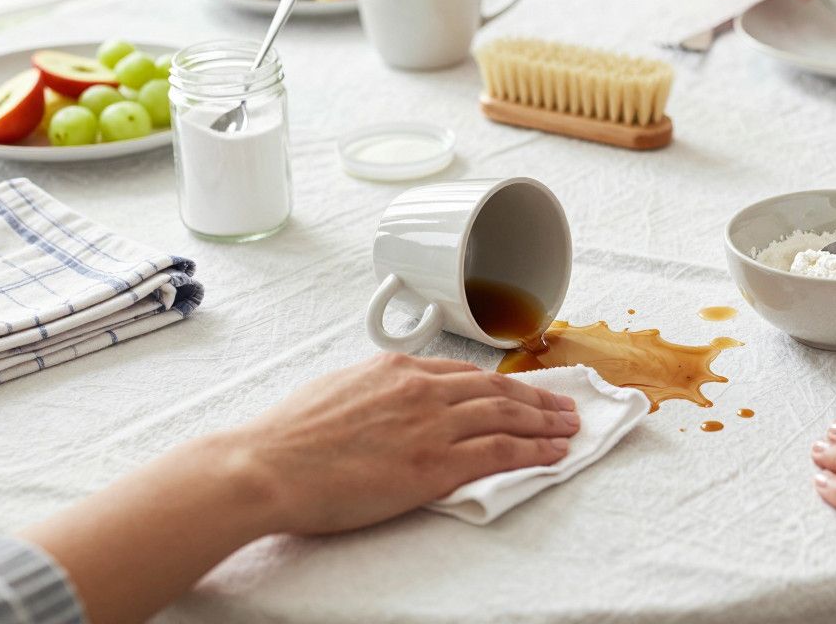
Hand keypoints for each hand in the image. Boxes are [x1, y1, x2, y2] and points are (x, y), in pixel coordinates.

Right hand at [228, 353, 579, 534]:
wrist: (266, 466)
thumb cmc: (287, 438)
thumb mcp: (336, 391)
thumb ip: (373, 391)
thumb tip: (385, 401)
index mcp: (396, 369)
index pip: (465, 373)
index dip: (501, 384)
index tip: (521, 391)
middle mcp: (421, 389)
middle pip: (496, 389)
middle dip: (537, 398)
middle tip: (563, 406)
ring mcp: (431, 425)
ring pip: (507, 416)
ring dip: (545, 422)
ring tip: (569, 428)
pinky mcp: (434, 464)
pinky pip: (501, 452)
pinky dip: (534, 451)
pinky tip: (554, 454)